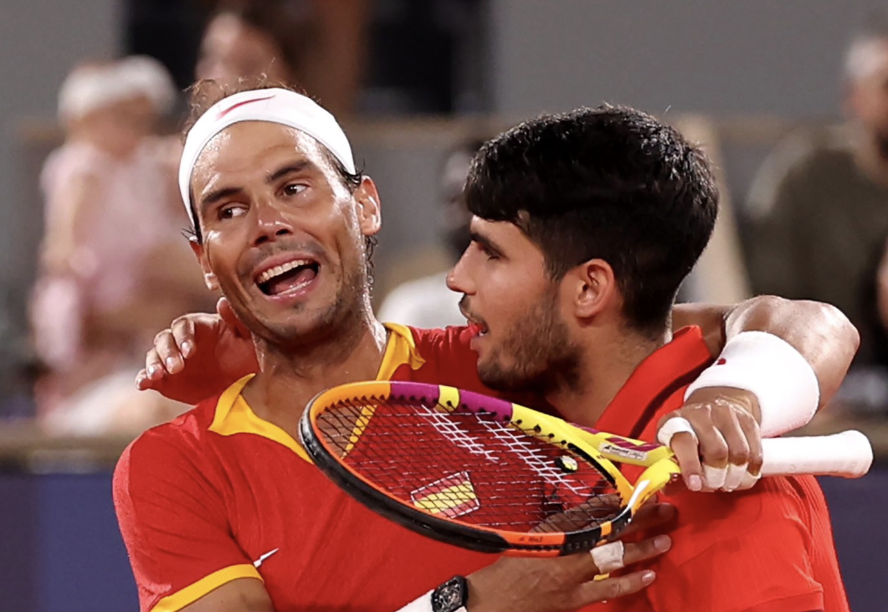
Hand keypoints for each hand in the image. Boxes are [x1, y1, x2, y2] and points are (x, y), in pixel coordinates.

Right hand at [135, 297, 257, 403]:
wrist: (242, 386)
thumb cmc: (247, 358)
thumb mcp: (248, 339)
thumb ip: (236, 320)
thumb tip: (223, 301)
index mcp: (200, 327)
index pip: (184, 325)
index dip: (184, 337)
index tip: (190, 351)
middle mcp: (181, 341)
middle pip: (165, 339)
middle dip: (167, 352)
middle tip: (177, 367)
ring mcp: (171, 360)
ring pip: (154, 355)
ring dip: (153, 363)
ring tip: (157, 375)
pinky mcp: (165, 380)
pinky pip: (149, 376)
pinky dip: (143, 378)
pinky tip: (143, 384)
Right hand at [466, 503, 674, 611]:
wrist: (496, 599)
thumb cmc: (513, 564)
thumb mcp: (539, 534)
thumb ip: (568, 522)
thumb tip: (599, 507)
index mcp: (556, 533)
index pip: (595, 512)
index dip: (622, 504)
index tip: (640, 494)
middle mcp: (567, 553)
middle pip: (612, 532)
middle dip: (641, 521)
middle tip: (664, 511)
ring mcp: (573, 578)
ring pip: (615, 560)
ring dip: (642, 549)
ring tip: (664, 540)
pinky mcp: (575, 599)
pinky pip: (609, 589)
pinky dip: (630, 583)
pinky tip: (647, 575)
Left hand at [657, 386, 762, 491]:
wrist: (714, 403)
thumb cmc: (689, 432)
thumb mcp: (671, 444)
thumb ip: (670, 466)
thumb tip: (669, 486)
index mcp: (677, 420)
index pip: (684, 441)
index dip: (690, 465)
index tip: (695, 485)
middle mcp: (702, 414)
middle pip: (717, 452)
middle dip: (716, 477)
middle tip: (713, 485)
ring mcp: (727, 415)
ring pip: (740, 454)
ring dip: (735, 477)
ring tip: (727, 482)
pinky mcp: (748, 421)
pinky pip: (756, 453)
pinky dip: (750, 472)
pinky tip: (741, 476)